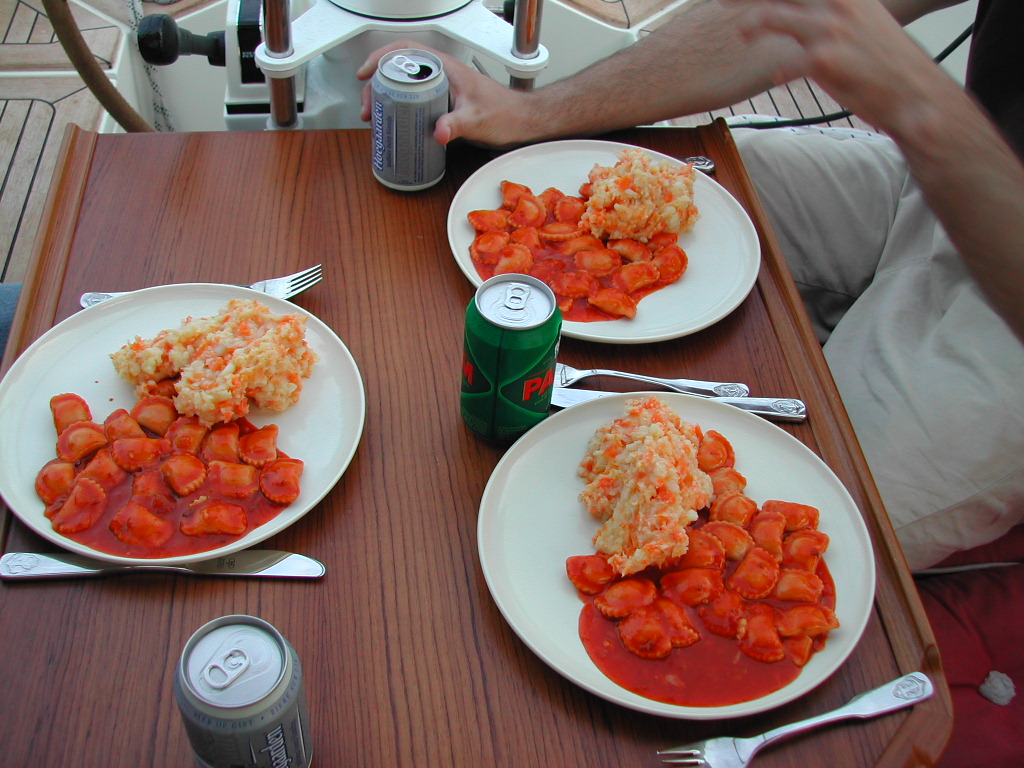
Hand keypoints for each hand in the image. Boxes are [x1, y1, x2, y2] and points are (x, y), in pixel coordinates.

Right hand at [356, 40, 530, 147]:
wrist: (521, 122)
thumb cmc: (505, 113)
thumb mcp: (477, 119)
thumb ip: (457, 125)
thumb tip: (438, 131)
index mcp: (447, 69)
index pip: (407, 51)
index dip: (382, 58)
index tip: (367, 72)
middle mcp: (442, 75)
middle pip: (400, 70)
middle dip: (378, 86)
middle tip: (368, 106)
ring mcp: (442, 89)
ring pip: (406, 86)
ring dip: (386, 98)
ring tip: (375, 116)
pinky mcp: (444, 104)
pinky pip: (415, 100)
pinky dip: (400, 109)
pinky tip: (395, 123)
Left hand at [720, 0, 946, 132]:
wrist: (914, 94)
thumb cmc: (890, 63)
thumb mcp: (869, 23)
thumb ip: (838, 14)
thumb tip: (805, 18)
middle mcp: (839, 3)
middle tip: (724, 0)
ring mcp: (829, 29)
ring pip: (772, 17)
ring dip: (752, 24)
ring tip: (742, 32)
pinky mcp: (823, 60)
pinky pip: (784, 63)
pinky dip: (779, 70)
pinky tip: (778, 78)